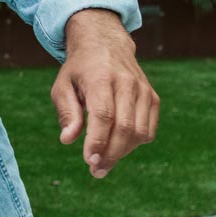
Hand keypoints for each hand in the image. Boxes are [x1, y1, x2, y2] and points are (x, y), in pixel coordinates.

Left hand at [52, 9, 158, 178]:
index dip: (98, 141)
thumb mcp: (62, 86)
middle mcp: (127, 84)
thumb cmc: (79, 70)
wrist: (106, 45)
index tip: (89, 161)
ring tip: (104, 161)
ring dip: (122, 152)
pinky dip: (135, 144)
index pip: (103, 115)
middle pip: (124, 127)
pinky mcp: (152, 98)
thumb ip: (67, 112)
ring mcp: (143, 91)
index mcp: (101, 79)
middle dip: (110, 154)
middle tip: (96, 171)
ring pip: (139, 132)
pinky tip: (119, 147)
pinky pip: (148, 130)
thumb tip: (68, 139)